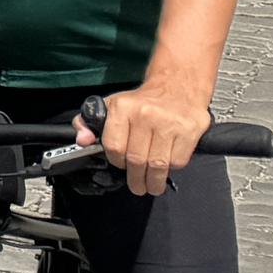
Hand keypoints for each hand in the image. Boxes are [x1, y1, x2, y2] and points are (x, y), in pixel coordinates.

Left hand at [86, 83, 209, 196]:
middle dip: (136, 179)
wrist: (177, 86)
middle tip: (138, 186)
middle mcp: (144, 114)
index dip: (116, 161)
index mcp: (122, 108)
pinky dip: (172, 169)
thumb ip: (89, 122)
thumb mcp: (111, 105)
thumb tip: (83, 140)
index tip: (120, 166)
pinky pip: (177, 161)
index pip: (114, 146)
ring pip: (157, 165)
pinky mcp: (189, 131)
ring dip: (154, 182)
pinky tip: (168, 167)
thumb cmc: (143, 101)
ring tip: (152, 186)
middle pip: (136, 159)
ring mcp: (168, 123)